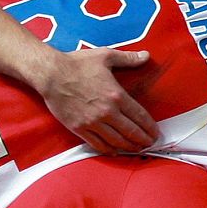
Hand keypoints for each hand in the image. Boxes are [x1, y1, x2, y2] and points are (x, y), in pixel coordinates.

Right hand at [31, 48, 158, 153]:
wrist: (51, 74)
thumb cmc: (77, 63)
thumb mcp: (106, 56)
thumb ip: (128, 58)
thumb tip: (146, 56)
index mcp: (116, 95)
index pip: (140, 116)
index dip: (150, 127)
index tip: (155, 133)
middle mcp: (107, 112)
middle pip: (131, 132)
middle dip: (143, 140)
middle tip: (149, 144)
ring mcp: (92, 122)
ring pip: (116, 141)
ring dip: (129, 147)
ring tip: (136, 149)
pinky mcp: (79, 128)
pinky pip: (97, 144)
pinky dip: (109, 150)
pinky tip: (115, 151)